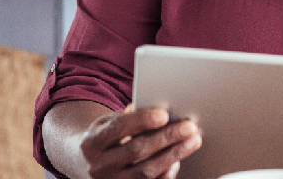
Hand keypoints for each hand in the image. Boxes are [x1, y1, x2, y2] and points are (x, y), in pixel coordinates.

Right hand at [79, 107, 200, 178]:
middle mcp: (98, 165)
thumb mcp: (110, 123)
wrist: (89, 165)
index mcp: (91, 142)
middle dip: (166, 137)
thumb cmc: (107, 138)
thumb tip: (160, 109)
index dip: (142, 120)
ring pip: (145, 171)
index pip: (118, 128)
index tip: (164, 114)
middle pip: (136, 150)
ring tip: (193, 141)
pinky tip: (178, 161)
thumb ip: (130, 116)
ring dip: (173, 155)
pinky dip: (166, 173)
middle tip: (190, 127)